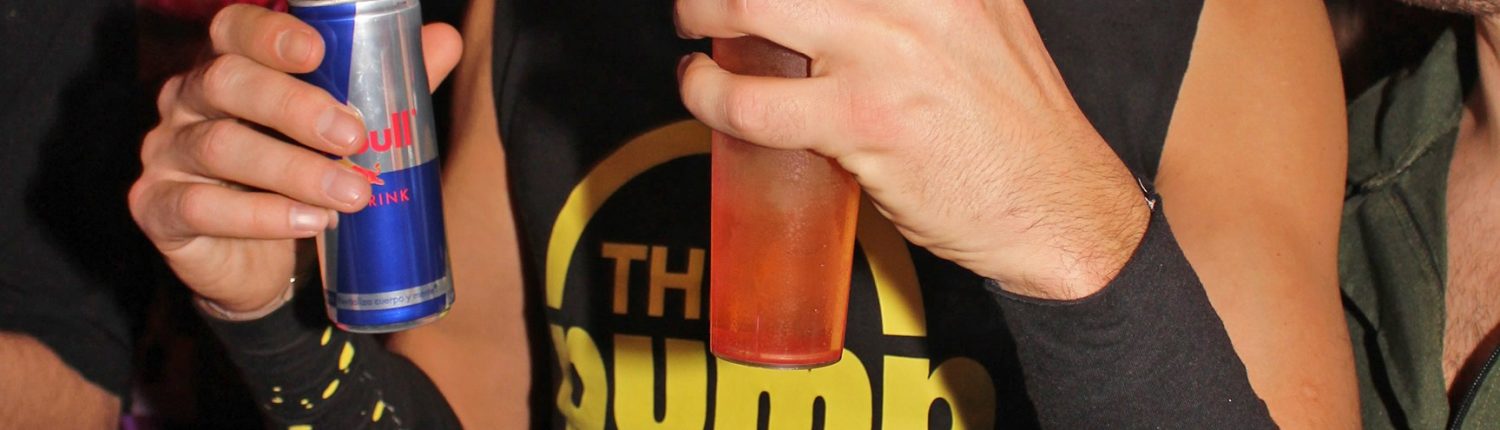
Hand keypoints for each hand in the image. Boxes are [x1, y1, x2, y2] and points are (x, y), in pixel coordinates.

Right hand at [128, 4, 461, 314]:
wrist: (261, 265)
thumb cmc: (301, 175)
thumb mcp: (345, 129)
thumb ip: (385, 85)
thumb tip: (444, 40)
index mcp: (230, 66)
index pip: (233, 30)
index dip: (271, 34)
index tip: (319, 52)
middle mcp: (187, 100)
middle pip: (227, 81)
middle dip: (296, 107)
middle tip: (355, 136)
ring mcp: (167, 153)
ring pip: (222, 147)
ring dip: (294, 170)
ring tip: (351, 195)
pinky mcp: (160, 209)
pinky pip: (202, 206)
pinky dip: (262, 216)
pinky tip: (308, 224)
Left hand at [675, 0, 1148, 298]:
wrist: (1059, 207)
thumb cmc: (1012, 124)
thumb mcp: (982, 20)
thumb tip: (832, 5)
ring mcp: (889, 51)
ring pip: (752, 5)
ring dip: (701, 10)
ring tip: (693, 27)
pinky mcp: (864, 120)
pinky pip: (751, 103)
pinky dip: (706, 94)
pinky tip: (704, 91)